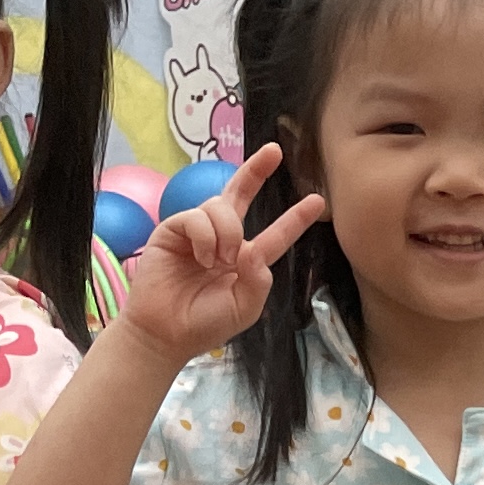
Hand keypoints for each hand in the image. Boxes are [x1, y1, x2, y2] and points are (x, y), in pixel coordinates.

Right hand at [115, 141, 319, 368]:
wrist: (166, 333)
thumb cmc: (205, 323)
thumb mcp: (244, 307)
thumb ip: (258, 280)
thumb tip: (255, 248)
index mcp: (245, 258)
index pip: (275, 234)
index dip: (294, 219)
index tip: (317, 201)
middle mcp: (222, 238)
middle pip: (241, 195)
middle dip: (257, 171)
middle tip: (274, 151)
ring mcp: (197, 232)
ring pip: (220, 206)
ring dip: (226, 232)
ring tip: (217, 261)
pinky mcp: (172, 229)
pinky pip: (196, 216)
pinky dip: (204, 236)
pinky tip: (200, 257)